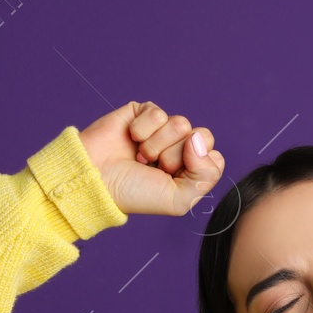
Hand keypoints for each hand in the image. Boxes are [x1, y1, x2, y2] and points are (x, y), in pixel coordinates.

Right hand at [77, 101, 224, 216]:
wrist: (97, 179)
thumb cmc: (135, 193)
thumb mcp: (179, 200)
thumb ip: (205, 176)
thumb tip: (198, 139)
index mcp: (192, 169)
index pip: (215, 158)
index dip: (196, 168)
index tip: (173, 178)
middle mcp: (180, 147)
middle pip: (204, 136)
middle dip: (177, 156)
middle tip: (156, 167)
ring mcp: (163, 129)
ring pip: (181, 123)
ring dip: (157, 145)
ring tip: (140, 156)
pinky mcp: (144, 113)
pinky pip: (157, 112)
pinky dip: (142, 130)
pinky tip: (130, 139)